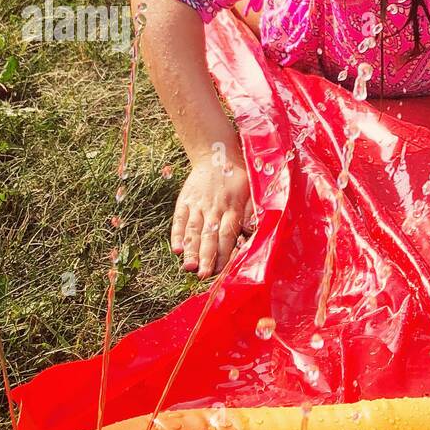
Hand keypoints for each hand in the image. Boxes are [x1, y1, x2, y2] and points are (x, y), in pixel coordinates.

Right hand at [170, 159, 254, 277]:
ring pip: (193, 230)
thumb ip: (252, 213)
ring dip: (191, 250)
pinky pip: (179, 219)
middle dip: (207, 257)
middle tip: (203, 275)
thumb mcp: (253, 192)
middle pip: (209, 236)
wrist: (217, 155)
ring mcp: (198, 205)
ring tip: (189, 267)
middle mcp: (214, 208)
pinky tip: (176, 248)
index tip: (221, 270)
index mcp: (233, 208)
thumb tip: (253, 232)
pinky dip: (177, 234)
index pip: (227, 235)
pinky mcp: (185, 201)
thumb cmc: (239, 177)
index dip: (224, 253)